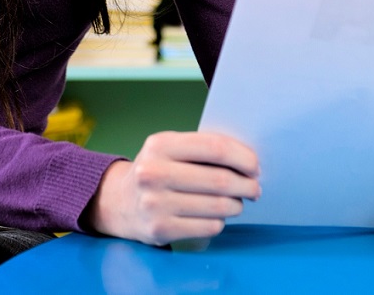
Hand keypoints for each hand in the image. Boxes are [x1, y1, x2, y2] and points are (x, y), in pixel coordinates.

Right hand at [86, 131, 259, 245]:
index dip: (243, 157)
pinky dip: (220, 221)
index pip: (215, 148)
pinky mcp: (160, 230)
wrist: (117, 202)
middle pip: (220, 179)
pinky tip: (217, 216)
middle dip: (246, 185)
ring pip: (217, 206)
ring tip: (238, 202)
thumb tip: (248, 161)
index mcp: (160, 145)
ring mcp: (155, 204)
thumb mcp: (169, 149)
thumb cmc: (156, 171)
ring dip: (236, 205)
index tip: (256, 166)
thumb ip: (202, 149)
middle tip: (254, 188)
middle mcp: (154, 173)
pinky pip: (208, 226)